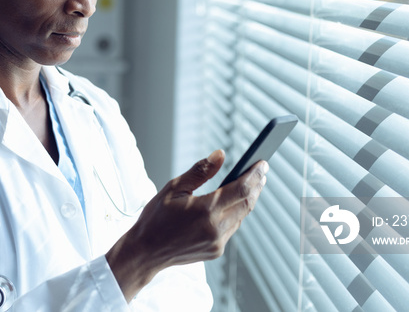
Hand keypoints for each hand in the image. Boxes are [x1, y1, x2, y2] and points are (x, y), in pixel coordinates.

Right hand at [106, 149, 268, 301]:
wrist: (146, 252)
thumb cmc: (156, 218)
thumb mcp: (174, 188)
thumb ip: (200, 171)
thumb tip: (220, 155)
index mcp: (205, 210)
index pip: (241, 189)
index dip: (255, 175)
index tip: (262, 163)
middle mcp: (215, 228)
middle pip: (247, 203)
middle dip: (256, 186)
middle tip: (261, 171)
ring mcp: (217, 242)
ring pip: (242, 217)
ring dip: (247, 200)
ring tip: (250, 185)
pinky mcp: (216, 251)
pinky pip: (232, 228)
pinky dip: (235, 214)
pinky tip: (232, 204)